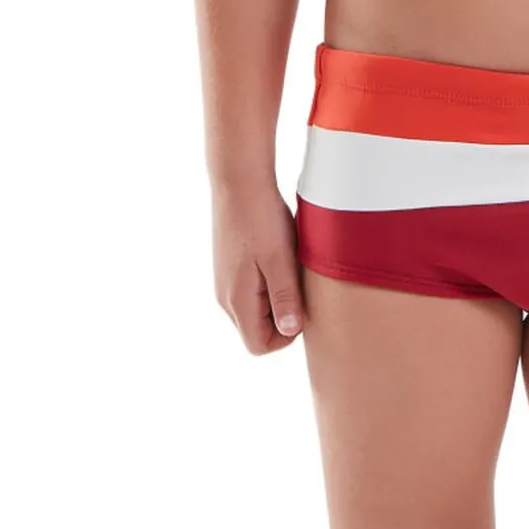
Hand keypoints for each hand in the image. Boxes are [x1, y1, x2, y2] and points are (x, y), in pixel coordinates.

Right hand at [211, 181, 306, 354]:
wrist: (239, 183)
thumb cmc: (262, 220)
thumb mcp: (279, 260)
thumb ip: (285, 297)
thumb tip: (291, 331)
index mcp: (237, 300)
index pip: (258, 345)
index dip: (286, 337)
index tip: (303, 307)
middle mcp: (226, 298)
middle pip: (257, 331)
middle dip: (283, 317)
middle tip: (299, 285)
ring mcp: (226, 283)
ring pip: (256, 311)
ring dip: (278, 299)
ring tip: (290, 269)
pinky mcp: (231, 269)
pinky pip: (253, 292)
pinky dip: (270, 284)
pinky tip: (281, 260)